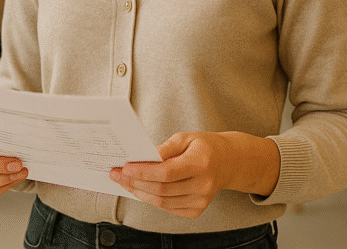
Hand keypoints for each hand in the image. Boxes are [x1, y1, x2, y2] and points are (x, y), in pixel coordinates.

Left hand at [110, 132, 278, 217]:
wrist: (230, 162)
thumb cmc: (205, 146)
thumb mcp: (186, 137)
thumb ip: (164, 149)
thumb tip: (141, 159)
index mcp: (201, 162)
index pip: (166, 173)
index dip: (142, 172)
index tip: (124, 168)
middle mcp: (203, 185)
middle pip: (161, 189)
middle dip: (135, 182)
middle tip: (117, 174)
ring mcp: (201, 200)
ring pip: (162, 202)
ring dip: (140, 192)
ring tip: (125, 182)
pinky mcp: (197, 210)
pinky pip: (168, 208)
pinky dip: (152, 199)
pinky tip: (142, 189)